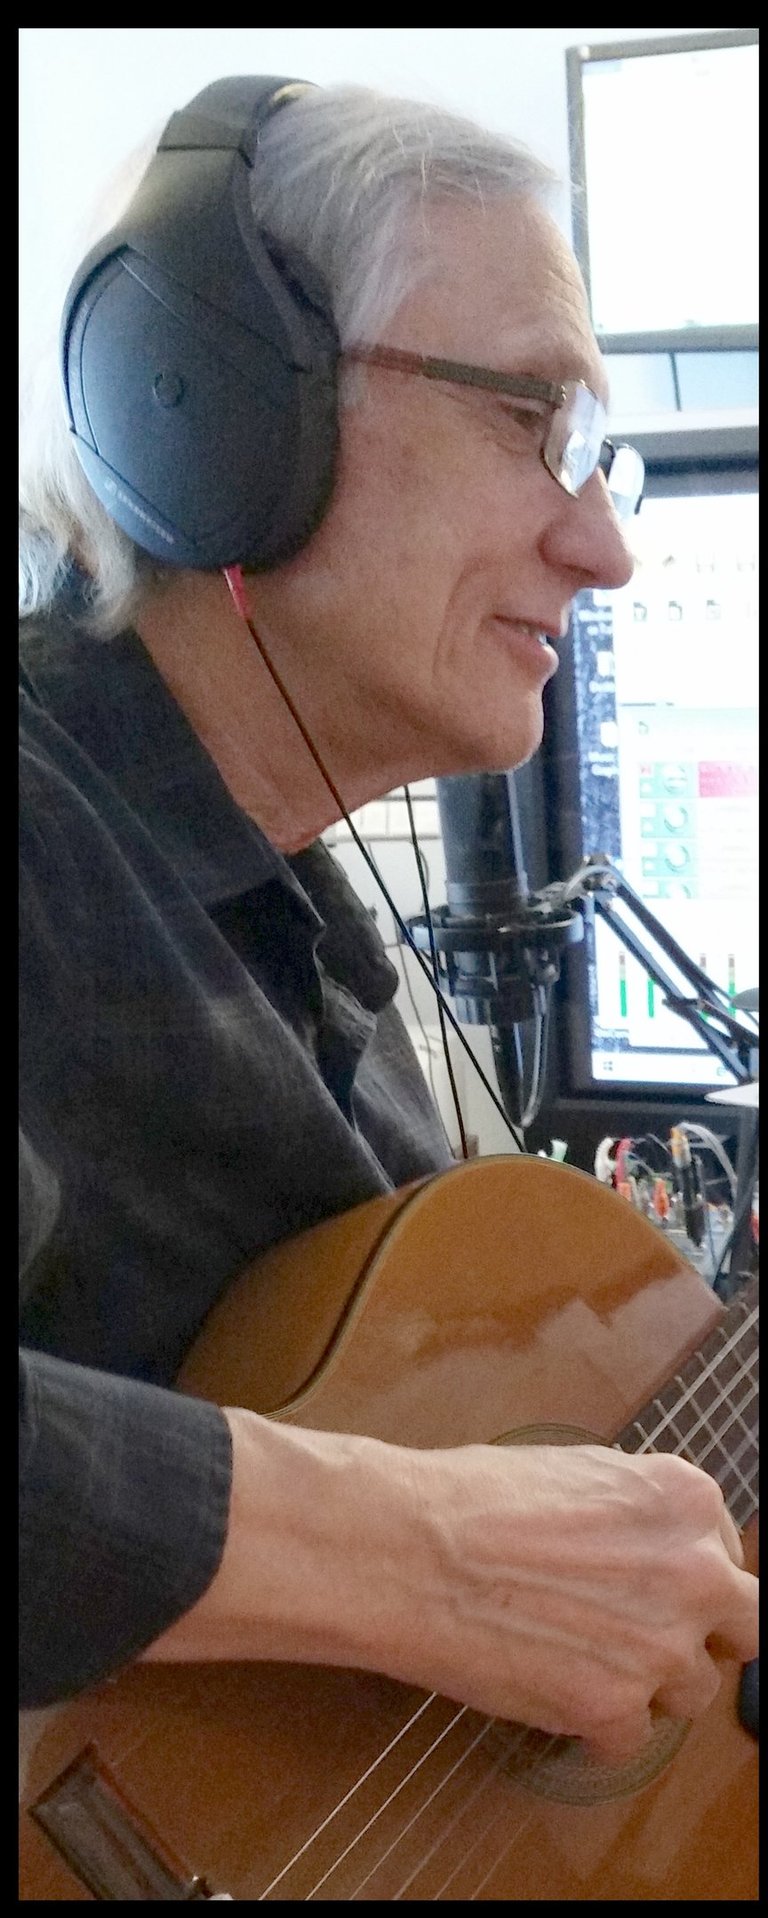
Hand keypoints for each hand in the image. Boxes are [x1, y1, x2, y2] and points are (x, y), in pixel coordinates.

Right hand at [144, 1417, 757, 1766]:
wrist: (407, 1547)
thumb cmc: (470, 1500)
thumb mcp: (577, 1472)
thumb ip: (636, 1514)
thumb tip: (649, 1544)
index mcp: (685, 1501)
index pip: (728, 1556)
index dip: (687, 1579)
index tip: (657, 1591)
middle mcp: (694, 1571)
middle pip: (743, 1630)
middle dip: (699, 1637)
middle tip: (647, 1638)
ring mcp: (660, 1646)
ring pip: (690, 1692)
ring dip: (644, 1685)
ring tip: (578, 1662)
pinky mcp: (614, 1708)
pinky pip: (629, 1739)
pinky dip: (592, 1729)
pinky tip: (550, 1694)